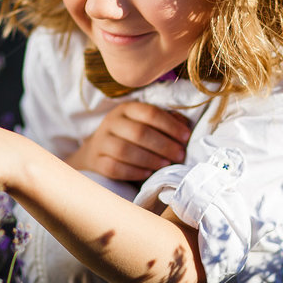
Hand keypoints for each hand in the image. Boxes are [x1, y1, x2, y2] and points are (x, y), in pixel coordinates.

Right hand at [66, 102, 191, 181]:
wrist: (98, 151)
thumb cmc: (130, 137)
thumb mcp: (145, 124)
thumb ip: (165, 123)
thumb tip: (184, 126)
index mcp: (126, 109)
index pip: (150, 113)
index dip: (170, 125)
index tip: (186, 137)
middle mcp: (111, 122)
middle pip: (138, 132)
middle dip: (163, 145)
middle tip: (179, 155)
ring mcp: (101, 142)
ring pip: (124, 150)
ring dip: (149, 159)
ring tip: (165, 165)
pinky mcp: (96, 161)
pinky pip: (113, 167)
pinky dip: (133, 171)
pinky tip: (147, 173)